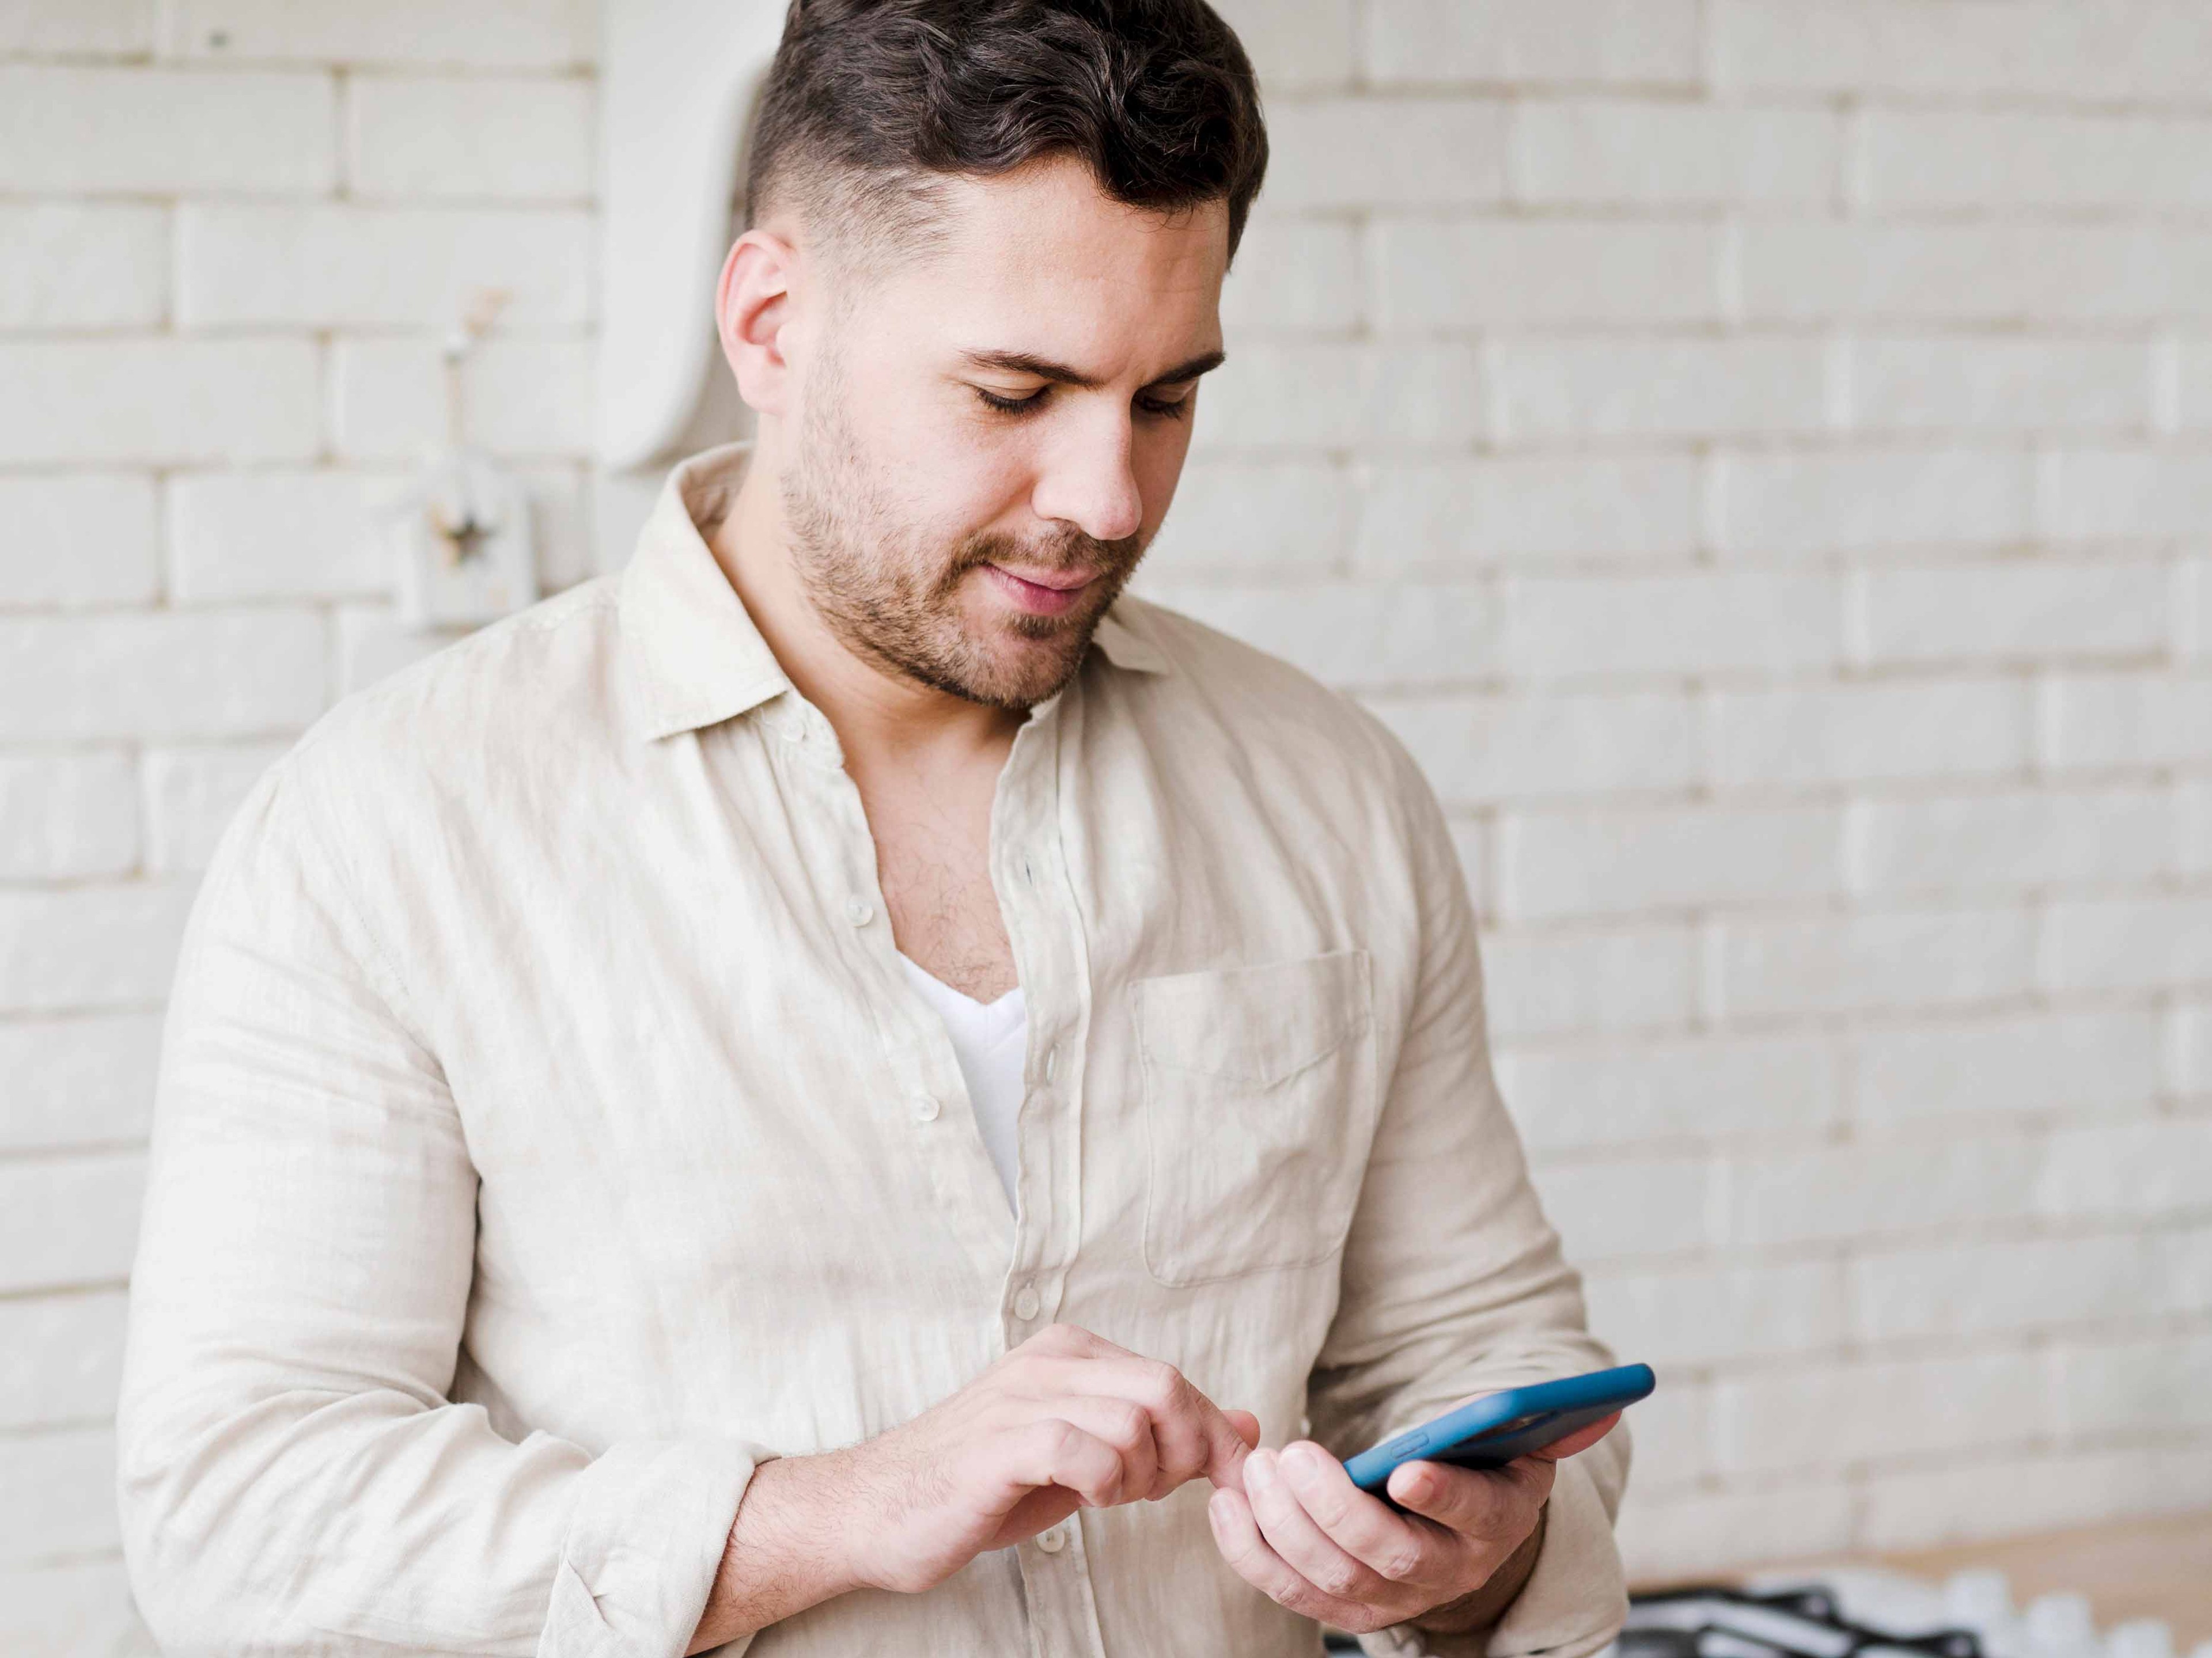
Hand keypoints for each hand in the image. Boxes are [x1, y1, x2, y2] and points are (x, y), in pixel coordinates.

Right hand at [832, 1322, 1260, 1596]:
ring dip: (1142, 1475)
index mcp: (1070, 1353)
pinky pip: (1086, 1449)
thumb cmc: (982, 1487)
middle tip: (1157, 1494)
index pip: (1171, 1379)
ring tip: (1111, 1498)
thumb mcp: (1084, 1457)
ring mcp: (1023, 1395)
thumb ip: (1159, 1438)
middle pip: (1165, 1387)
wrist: (878, 1509)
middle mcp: (1049, 1360)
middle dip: (1185, 1451)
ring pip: (1134, 1418)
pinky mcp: (1002, 1440)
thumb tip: (1246, 1426)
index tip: (1220, 1481)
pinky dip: (1104, 1482)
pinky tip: (1086, 1499)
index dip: (1210, 1436)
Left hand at [1205, 1405, 1619, 1636]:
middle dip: (1332, 1508)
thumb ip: (1545, 1422)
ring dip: (1282, 1526)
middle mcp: (1446, 1573)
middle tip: (1292, 1454)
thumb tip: (1599, 1403)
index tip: (1406, 1468)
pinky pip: (1290, 1591)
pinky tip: (1227, 1503)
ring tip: (1254, 1469)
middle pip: (1387, 1556)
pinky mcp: (1345, 1610)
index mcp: (1495, 1523)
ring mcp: (1392, 1599)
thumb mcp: (1517, 1444)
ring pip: (1331, 1579)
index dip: (1442, 1494)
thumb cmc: (1482, 1469)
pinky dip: (1251, 1551)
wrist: (1459, 1534)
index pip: (1471, 1515)